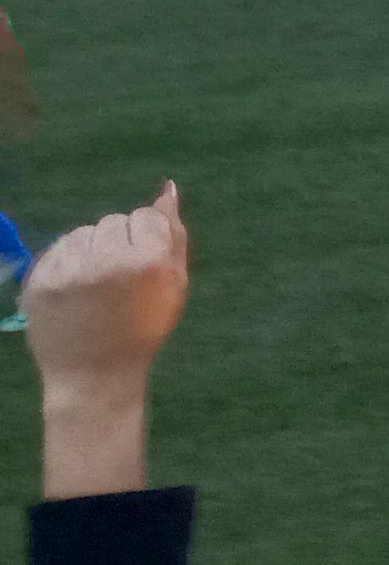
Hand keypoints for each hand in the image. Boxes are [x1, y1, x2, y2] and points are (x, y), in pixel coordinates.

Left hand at [27, 184, 188, 496]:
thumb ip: (174, 235)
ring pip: (83, 232)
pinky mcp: (39, 279)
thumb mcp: (174, 286)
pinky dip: (67, 262)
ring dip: (91, 250)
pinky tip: (74, 289)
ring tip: (94, 284)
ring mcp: (68, 270)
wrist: (93, 375)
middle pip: (114, 221)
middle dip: (119, 242)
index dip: (148, 240)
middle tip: (118, 280)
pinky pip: (58, 248)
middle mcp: (107, 260)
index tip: (144, 269)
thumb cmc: (143, 331)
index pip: (147, 216)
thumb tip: (167, 189)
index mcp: (148, 262)